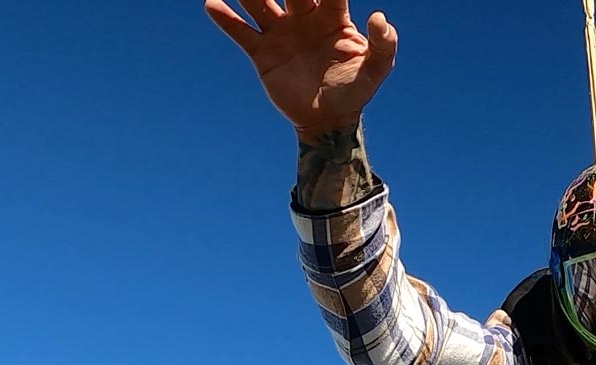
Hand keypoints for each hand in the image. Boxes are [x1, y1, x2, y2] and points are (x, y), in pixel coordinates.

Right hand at [205, 0, 397, 136]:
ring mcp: (281, 34)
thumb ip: (383, 44)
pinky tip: (212, 4)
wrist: (327, 121)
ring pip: (260, 3)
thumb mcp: (375, 70)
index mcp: (332, 17)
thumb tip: (379, 17)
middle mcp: (303, 18)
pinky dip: (226, 18)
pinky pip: (242, 33)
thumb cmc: (355, 92)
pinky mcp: (263, 53)